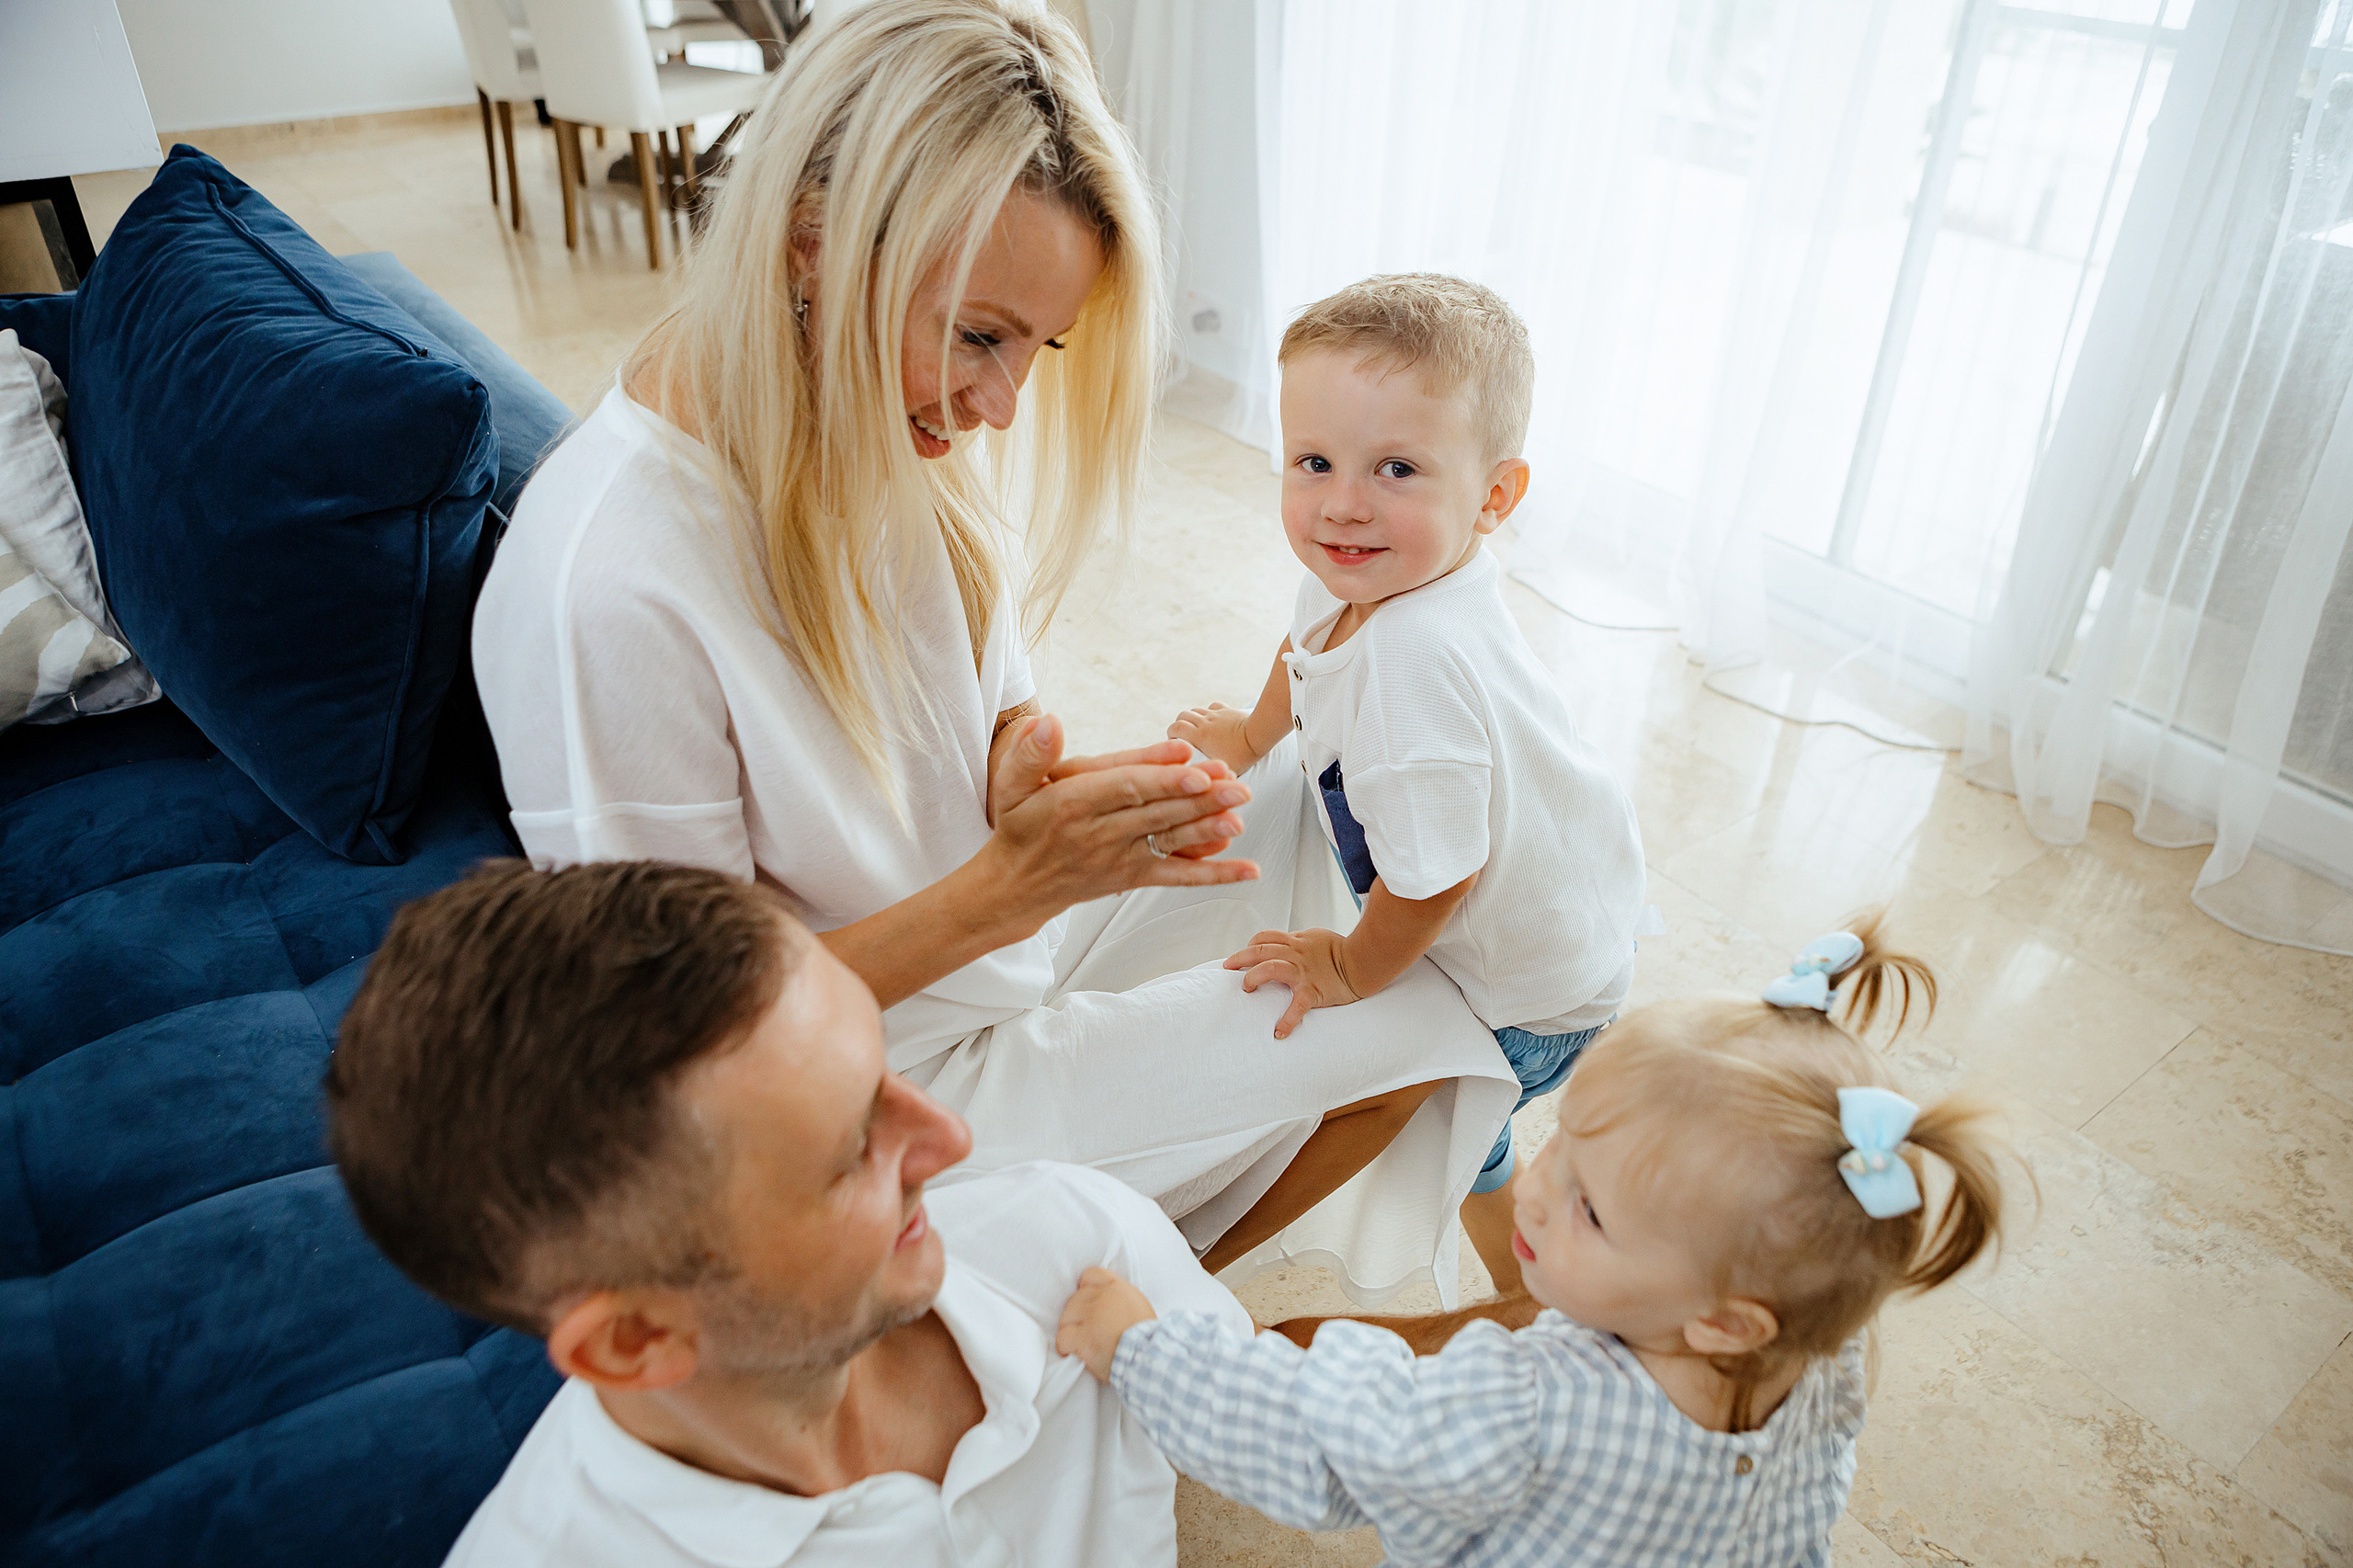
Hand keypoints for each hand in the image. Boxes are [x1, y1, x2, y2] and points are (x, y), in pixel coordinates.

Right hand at [979, 716, 1261, 923]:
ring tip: (1241, 816)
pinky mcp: (1134, 877)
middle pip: (1156, 812)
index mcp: (1072, 804)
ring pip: (1170, 841)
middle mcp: (1100, 834)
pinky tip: (1249, 871)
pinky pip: (1178, 876)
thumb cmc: (1017, 826)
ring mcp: (1120, 859)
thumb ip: (1029, 754)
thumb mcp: (1008, 786)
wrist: (1015, 887)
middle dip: (1198, 798)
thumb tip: (1048, 720)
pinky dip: (1214, 873)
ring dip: (1208, 830)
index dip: (1159, 776)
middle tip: (1235, 783)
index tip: (1191, 766)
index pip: (1124, 787)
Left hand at [1056, 1266, 1155, 1381]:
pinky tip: (1071, 1352)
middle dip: (1076, 1316)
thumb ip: (1120, 1299)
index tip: (1087, 1304)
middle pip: (1074, 1300)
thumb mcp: (1139, 1307)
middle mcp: (1102, 1298)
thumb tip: (1107, 1304)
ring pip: (1065, 1318)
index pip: (1090, 1275)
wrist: (1149, 1357)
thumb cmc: (1148, 1338)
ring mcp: (1091, 1316)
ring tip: (1079, 1343)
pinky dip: (1064, 1347)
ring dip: (1069, 1331)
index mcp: (1117, 1288)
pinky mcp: (1082, 1337)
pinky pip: (1062, 1338)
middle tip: (1084, 1331)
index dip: (1084, 1289)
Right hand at [1168, 702, 1259, 775]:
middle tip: (1184, 739)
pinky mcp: (1228, 711)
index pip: (1175, 728)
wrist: (1259, 736)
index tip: (1175, 745)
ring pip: (1197, 710)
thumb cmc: (1242, 757)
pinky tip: (1214, 721)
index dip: (1171, 735)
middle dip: (1180, 725)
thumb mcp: (1220, 772)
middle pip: (1183, 716)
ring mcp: (1217, 715)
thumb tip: (1197, 785)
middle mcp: (1204, 722)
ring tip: (1198, 731)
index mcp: (1199, 736)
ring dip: (1193, 718)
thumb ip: (1206, 775)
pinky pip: (1213, 707)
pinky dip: (1209, 712)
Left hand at [1225, 927, 1359, 1038]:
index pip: (1265, 938)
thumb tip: (1286, 944)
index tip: (1242, 955)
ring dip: (1253, 978)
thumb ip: (1299, 941)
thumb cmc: (1342, 949)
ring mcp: (1303, 972)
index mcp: (1296, 941)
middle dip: (1240, 958)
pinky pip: (1297, 1007)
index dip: (1250, 945)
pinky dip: (1287, 1021)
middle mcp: (1296, 954)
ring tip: (1247, 989)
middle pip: (1260, 950)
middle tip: (1228, 967)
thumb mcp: (1317, 937)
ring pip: (1270, 968)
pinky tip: (1279, 1033)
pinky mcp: (1313, 991)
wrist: (1364, 961)